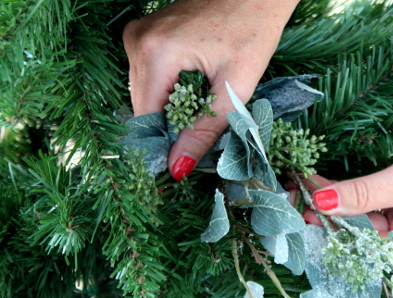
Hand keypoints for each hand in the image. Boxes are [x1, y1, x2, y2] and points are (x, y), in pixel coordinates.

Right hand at [123, 0, 298, 179]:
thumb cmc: (253, 31)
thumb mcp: (234, 87)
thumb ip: (204, 129)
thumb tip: (177, 167)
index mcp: (156, 52)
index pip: (146, 116)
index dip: (164, 142)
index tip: (182, 160)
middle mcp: (137, 41)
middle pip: (142, 105)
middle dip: (168, 126)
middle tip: (199, 134)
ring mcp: (137, 34)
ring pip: (144, 93)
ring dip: (169, 108)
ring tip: (201, 105)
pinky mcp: (145, 34)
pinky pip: (148, 76)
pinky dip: (168, 90)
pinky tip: (192, 89)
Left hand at [296, 63, 392, 248]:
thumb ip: (363, 195)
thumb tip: (320, 204)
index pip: (372, 253)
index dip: (336, 241)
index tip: (303, 227)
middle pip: (360, 231)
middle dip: (329, 216)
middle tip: (293, 201)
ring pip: (358, 207)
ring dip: (332, 197)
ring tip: (298, 187)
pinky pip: (365, 187)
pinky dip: (343, 182)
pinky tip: (317, 178)